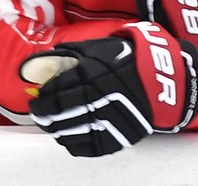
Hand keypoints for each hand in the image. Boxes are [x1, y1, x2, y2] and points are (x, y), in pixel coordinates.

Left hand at [21, 22, 197, 156]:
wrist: (160, 79)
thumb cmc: (124, 60)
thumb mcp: (94, 49)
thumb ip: (67, 55)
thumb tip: (41, 61)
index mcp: (88, 74)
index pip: (55, 91)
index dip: (42, 97)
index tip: (37, 98)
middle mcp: (96, 98)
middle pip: (60, 113)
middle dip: (45, 115)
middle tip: (39, 114)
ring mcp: (108, 119)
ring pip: (71, 132)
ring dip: (56, 130)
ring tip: (51, 126)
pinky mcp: (118, 136)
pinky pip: (89, 147)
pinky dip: (74, 144)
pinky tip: (67, 138)